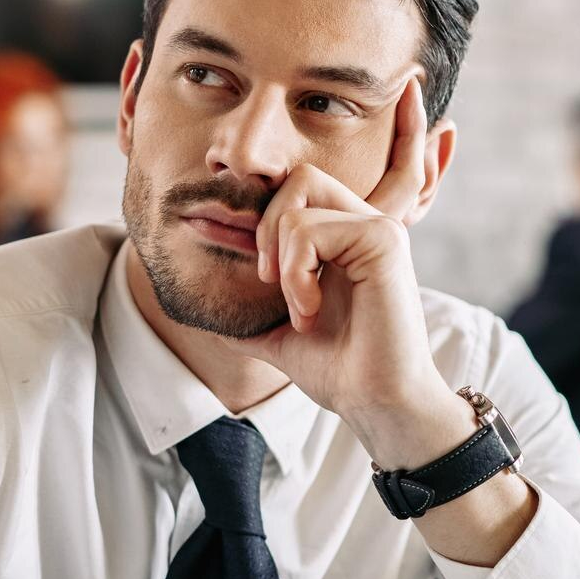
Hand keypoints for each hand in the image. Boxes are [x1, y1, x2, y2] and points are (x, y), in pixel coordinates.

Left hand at [230, 78, 463, 465]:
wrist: (375, 402)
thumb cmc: (339, 370)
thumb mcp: (277, 333)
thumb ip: (246, 311)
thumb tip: (196, 307)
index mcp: (345, 237)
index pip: (294, 190)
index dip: (260, 219)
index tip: (252, 270)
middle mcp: (365, 224)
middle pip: (298, 177)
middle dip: (266, 227)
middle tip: (268, 281)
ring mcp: (378, 229)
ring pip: (297, 204)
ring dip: (283, 262)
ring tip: (299, 309)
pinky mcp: (384, 240)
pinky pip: (311, 229)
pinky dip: (296, 273)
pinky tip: (310, 310)